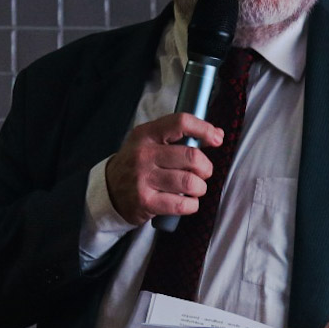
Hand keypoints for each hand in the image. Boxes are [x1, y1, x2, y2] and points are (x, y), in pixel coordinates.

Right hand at [103, 111, 224, 224]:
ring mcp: (143, 178)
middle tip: (203, 172)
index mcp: (146, 134)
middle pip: (191, 157)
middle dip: (205, 167)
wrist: (109, 191)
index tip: (216, 139)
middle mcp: (143, 154)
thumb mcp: (151, 142)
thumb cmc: (138, 165)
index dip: (204, 129)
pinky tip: (187, 201)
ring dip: (200, 187)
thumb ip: (181, 136)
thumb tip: (218, 134)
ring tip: (195, 188)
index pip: (180, 122)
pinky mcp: (145, 202)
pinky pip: (182, 204)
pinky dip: (192, 204)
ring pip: (190, 182)